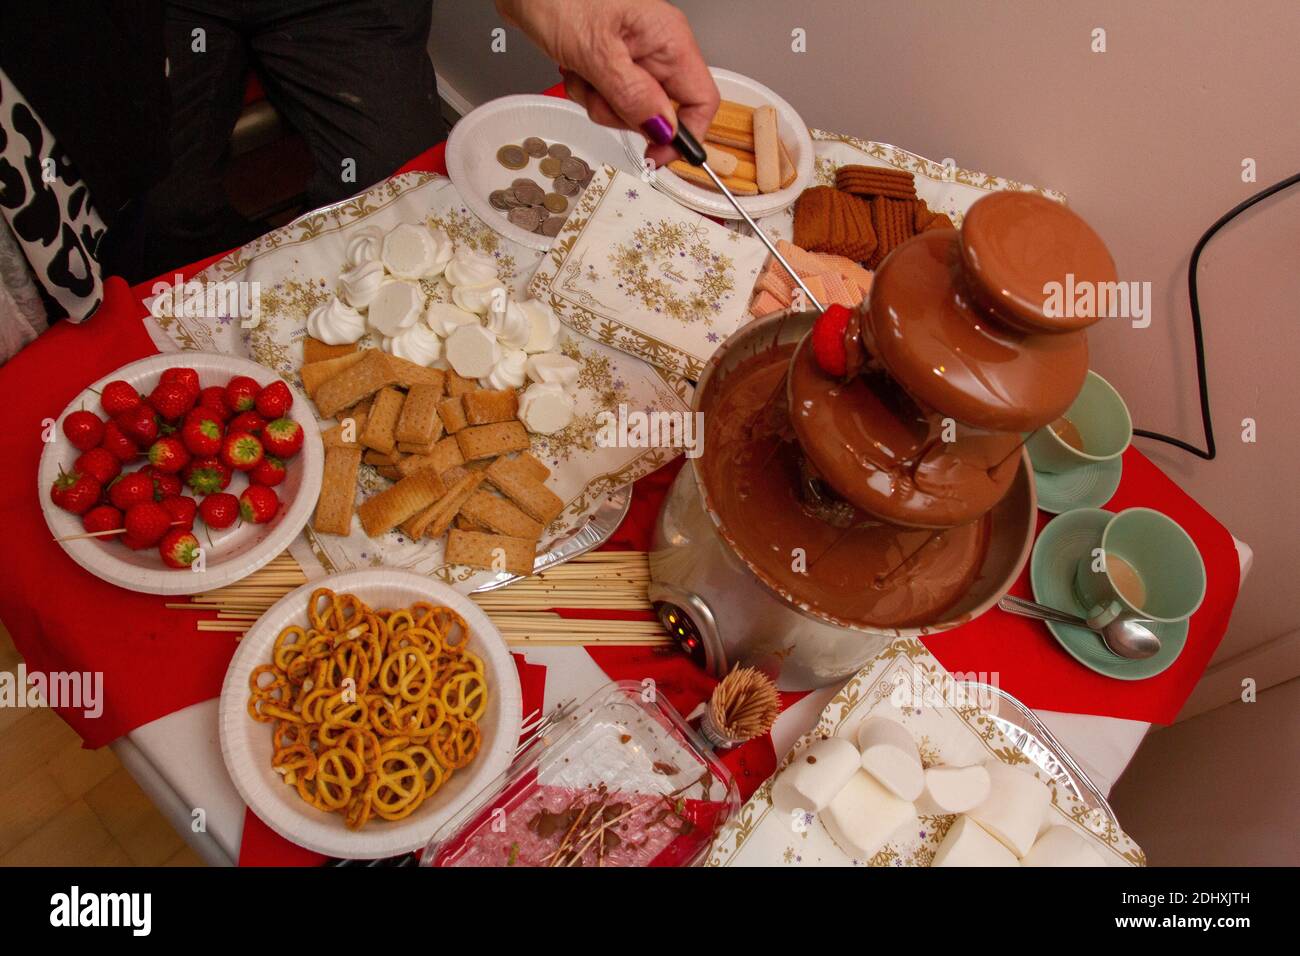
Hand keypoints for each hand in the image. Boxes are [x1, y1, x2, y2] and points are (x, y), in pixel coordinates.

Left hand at [497, 0, 718, 166]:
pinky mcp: (611, 61)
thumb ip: (633, 96)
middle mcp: (658, 48)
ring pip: (631, 109)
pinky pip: (608, 98)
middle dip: (624, 115)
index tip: (655, 155)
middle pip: (661, 112)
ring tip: (582, 74)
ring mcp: (634, 55)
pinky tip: (575, 70)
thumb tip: (664, 131)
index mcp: (669, 40)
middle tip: (599, 95)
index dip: (683, 136)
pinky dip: (587, 92)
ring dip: (600, 103)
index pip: (702, 101)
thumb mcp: (597, 53)